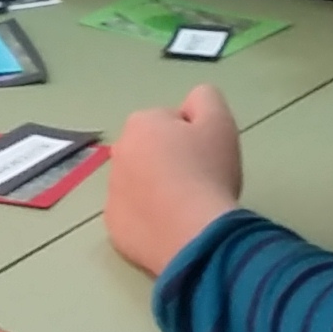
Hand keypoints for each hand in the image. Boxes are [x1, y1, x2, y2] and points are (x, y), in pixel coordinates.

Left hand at [105, 84, 243, 273]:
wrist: (197, 233)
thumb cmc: (208, 172)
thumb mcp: (220, 120)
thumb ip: (206, 98)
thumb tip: (191, 104)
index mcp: (140, 124)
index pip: (170, 123)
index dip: (194, 137)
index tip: (208, 155)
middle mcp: (117, 154)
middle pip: (151, 152)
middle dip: (171, 161)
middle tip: (199, 181)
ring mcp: (112, 193)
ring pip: (140, 184)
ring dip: (158, 190)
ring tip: (186, 208)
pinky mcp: (114, 227)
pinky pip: (134, 217)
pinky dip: (150, 220)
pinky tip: (172, 227)